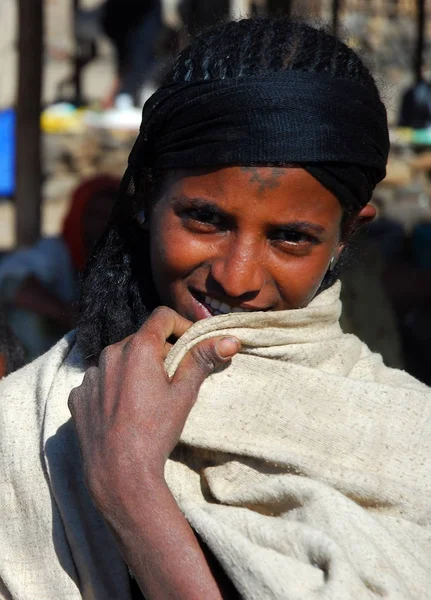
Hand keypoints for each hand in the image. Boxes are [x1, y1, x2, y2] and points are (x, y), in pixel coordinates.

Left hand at [68, 307, 239, 511]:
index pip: (162, 317)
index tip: (190, 345)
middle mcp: (110, 354)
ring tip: (146, 398)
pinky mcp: (78, 396)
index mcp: (138, 348)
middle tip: (173, 378)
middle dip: (159, 352)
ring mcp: (90, 376)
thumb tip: (230, 340)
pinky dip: (112, 388)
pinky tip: (122, 410)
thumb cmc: (156, 431)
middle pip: (141, 340)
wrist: (120, 474)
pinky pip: (99, 382)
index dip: (181, 326)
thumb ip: (203, 360)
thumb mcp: (185, 394)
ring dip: (134, 369)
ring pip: (119, 360)